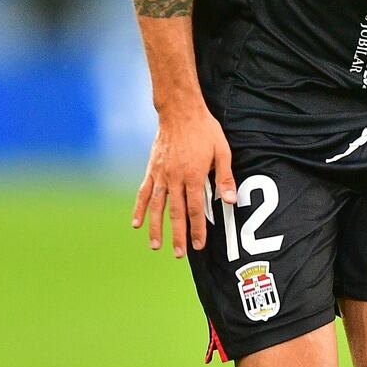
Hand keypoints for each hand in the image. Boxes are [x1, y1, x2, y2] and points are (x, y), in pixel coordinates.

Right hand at [132, 100, 233, 257]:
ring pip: (156, 206)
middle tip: (179, 254)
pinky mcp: (151, 170)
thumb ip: (225, 177)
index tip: (199, 245)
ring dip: (156, 228)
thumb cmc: (205, 130)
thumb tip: (230, 200)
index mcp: (193, 175)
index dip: (197, 229)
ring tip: (156, 246)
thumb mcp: (222, 151)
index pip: (195, 209)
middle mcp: (175, 178)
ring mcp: (160, 175)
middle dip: (178, 235)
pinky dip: (139, 208)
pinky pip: (143, 192)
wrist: (180, 112)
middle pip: (176, 213)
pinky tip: (135, 223)